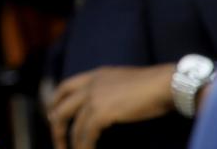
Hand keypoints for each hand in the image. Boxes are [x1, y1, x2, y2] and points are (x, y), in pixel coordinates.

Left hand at [48, 64, 177, 148]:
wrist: (165, 83)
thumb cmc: (154, 85)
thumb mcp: (124, 81)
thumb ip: (110, 89)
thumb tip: (107, 104)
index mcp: (95, 75)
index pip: (65, 86)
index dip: (56, 101)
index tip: (51, 114)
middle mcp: (90, 84)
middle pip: (61, 106)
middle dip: (55, 125)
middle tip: (57, 140)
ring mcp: (93, 97)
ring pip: (72, 124)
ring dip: (69, 142)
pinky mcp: (101, 112)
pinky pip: (85, 134)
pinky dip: (84, 146)